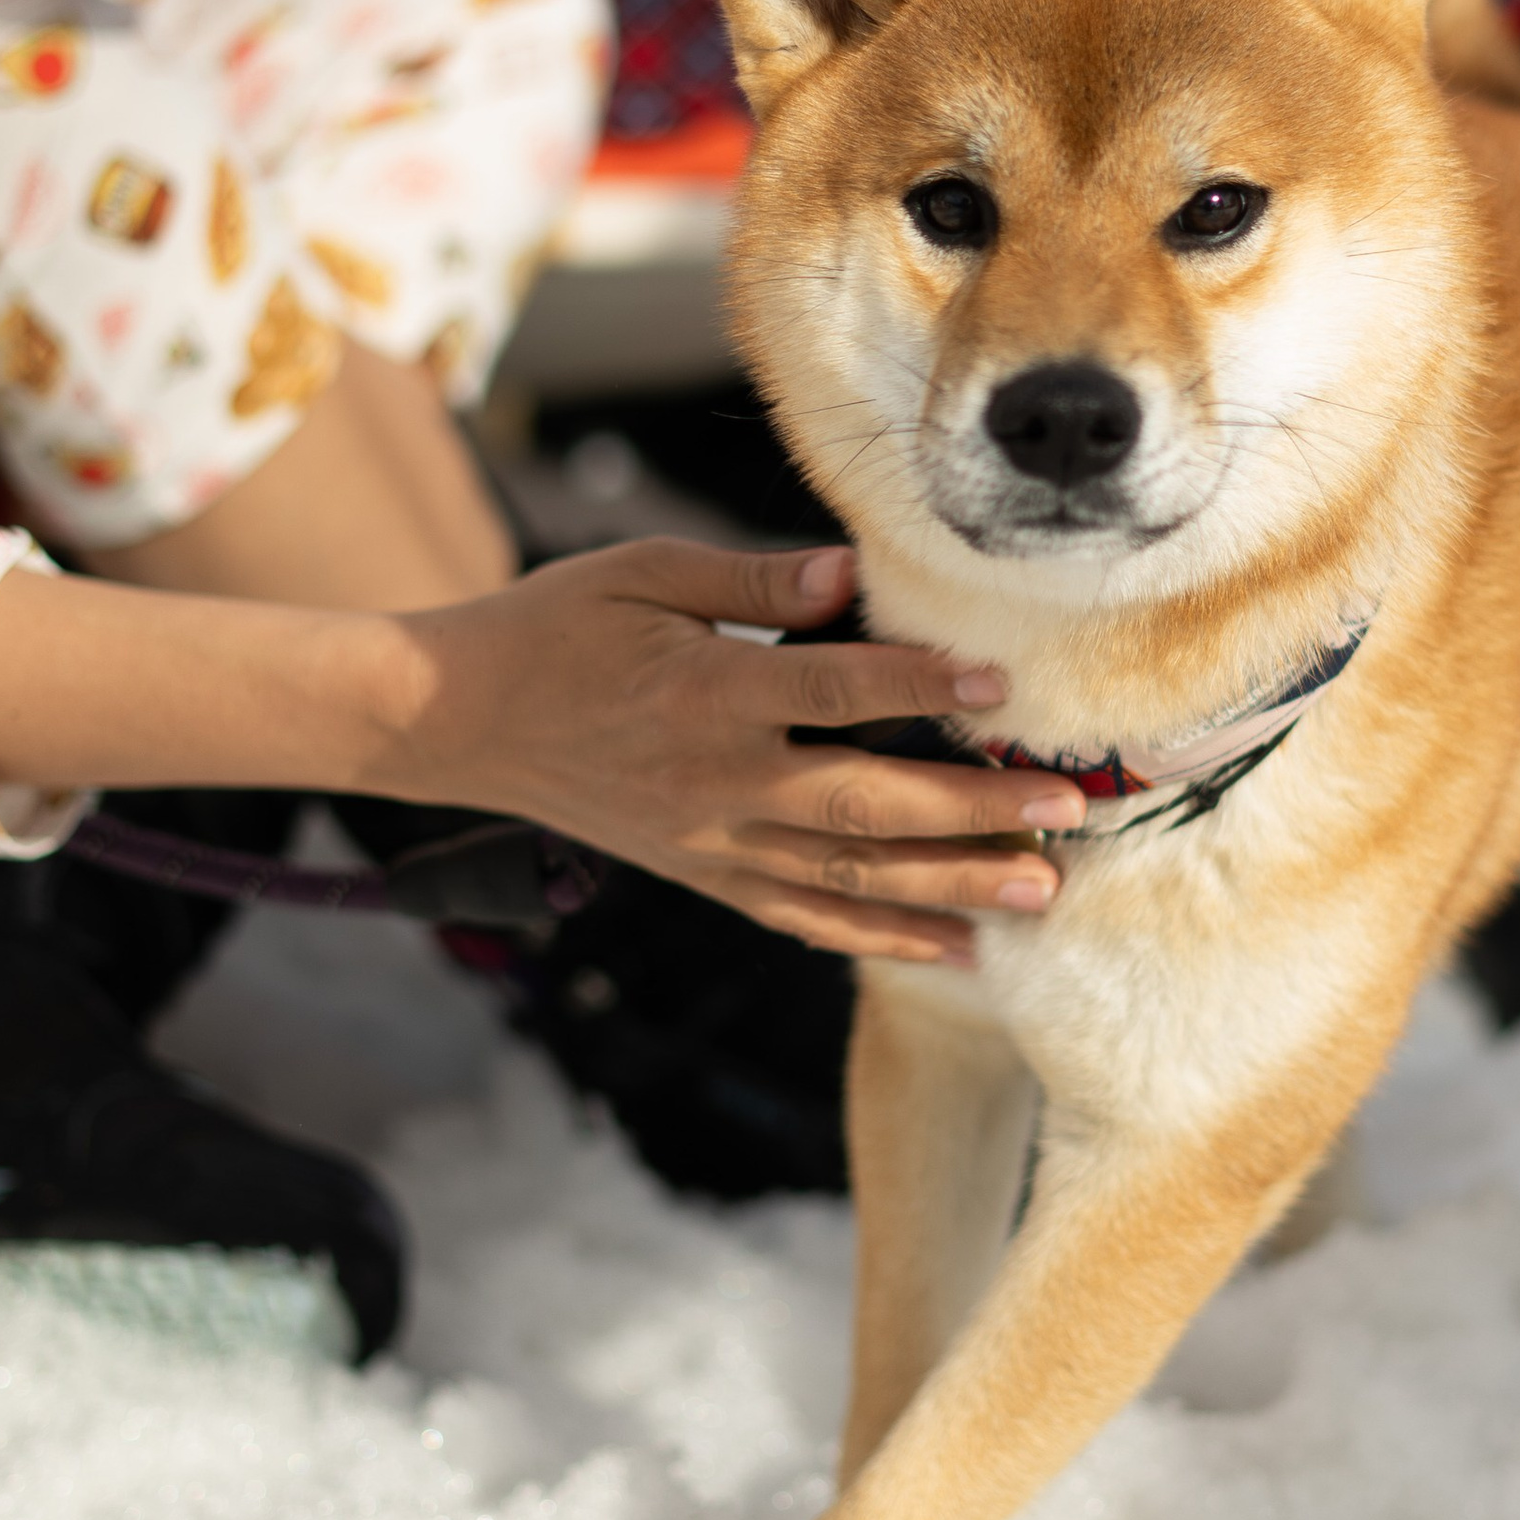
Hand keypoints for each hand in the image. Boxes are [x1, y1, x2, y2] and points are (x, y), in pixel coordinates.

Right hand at [384, 540, 1085, 964]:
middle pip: (864, 803)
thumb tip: (853, 573)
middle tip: (1062, 812)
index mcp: (706, 689)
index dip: (920, 686)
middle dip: (971, 812)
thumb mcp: (644, 572)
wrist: (458, 722)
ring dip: (951, 887)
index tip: (999, 683)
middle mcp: (717, 780)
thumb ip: (753, 577)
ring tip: (1041, 892)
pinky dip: (882, 935)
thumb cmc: (556, 626)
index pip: (834, 691)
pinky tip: (957, 947)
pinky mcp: (705, 875)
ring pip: (848, 874)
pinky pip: (805, 915)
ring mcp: (712, 841)